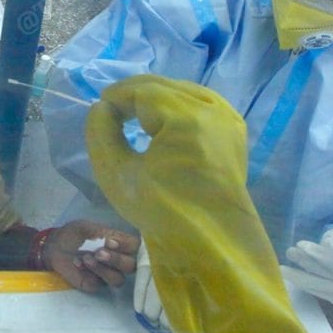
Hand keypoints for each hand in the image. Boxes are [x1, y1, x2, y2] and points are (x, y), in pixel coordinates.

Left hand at [43, 220, 137, 292]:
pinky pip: (99, 285)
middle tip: (99, 253)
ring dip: (103, 269)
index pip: (137, 248)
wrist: (54, 245)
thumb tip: (114, 242)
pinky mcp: (94, 284)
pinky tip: (78, 264)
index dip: (127, 247)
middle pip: (131, 266)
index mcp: (119, 244)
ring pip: (118, 279)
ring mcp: (107, 274)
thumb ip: (103, 233)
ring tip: (86, 258)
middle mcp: (117, 261)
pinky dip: (89, 274)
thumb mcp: (87, 227)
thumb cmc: (74, 234)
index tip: (111, 242)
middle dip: (116, 260)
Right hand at [85, 76, 332, 332]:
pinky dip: (176, 109)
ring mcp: (228, 119)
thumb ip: (101, 133)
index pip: (141, 91)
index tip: (99, 114)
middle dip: (134, 97)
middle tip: (111, 115)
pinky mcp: (234, 132)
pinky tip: (162, 128)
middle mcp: (212, 109)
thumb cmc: (164, 213)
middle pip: (163, 87)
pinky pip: (199, 105)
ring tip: (133, 120)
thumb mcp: (118, 174)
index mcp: (186, 117)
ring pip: (182, 92)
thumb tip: (103, 109)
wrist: (213, 246)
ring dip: (155, 101)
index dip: (115, 98)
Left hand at [280, 227, 332, 309]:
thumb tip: (328, 245)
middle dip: (308, 264)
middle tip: (290, 253)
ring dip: (304, 279)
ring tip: (285, 269)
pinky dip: (311, 289)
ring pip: (328, 289)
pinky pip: (328, 297)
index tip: (301, 244)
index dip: (320, 253)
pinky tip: (297, 281)